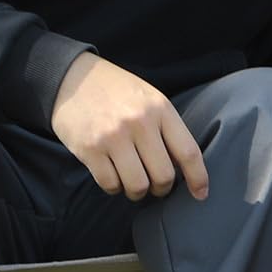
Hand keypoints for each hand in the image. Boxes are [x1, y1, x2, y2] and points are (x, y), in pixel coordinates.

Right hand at [50, 53, 209, 201]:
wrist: (71, 77)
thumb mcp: (150, 99)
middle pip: (163, 175)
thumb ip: (167, 128)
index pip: (189, 152)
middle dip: (162, 188)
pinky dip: (114, 187)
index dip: (198, 178)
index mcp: (161, 110)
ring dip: (138, 192)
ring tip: (134, 185)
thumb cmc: (117, 91)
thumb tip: (184, 167)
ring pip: (138, 185)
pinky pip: (110, 183)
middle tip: (156, 186)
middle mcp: (139, 123)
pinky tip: (113, 177)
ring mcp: (113, 136)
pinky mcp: (89, 148)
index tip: (201, 194)